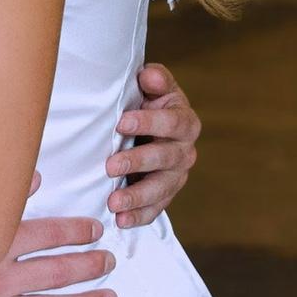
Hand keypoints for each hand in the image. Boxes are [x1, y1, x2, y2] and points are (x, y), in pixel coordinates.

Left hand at [106, 62, 199, 227]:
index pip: (171, 122)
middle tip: (110, 166)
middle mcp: (185, 150)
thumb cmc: (147, 103)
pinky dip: (139, 216)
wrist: (149, 127)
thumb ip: (154, 80)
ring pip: (162, 188)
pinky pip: (156, 209)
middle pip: (166, 158)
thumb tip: (149, 75)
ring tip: (114, 203)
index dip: (148, 122)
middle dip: (138, 162)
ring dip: (138, 196)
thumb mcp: (152, 88)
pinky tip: (121, 221)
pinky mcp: (165, 195)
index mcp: (184, 121)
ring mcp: (176, 176)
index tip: (121, 123)